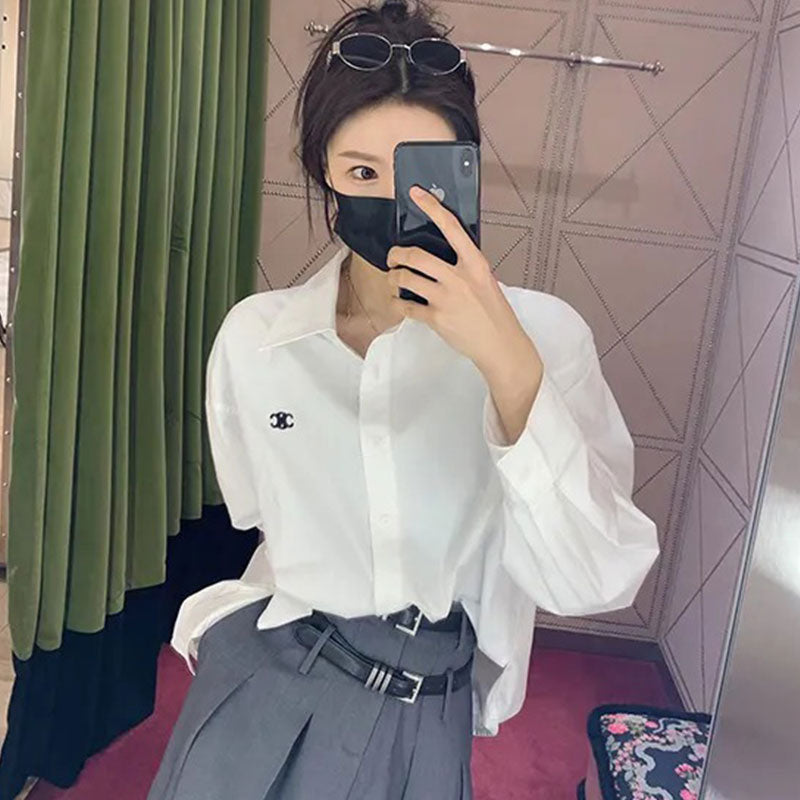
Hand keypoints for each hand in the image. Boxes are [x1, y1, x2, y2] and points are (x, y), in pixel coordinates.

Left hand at [386, 185, 542, 380]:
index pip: (451, 228)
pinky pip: (406, 306)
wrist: (500, 344)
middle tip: (393, 258)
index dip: (432, 208)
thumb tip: (441, 255)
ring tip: (394, 280)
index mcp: (475, 264)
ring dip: (393, 278)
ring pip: (406, 279)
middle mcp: (459, 277)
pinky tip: (399, 303)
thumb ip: (465, 267)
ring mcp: (446, 298)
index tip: (417, 194)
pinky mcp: (437, 318)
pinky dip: (398, 304)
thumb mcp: (486, 281)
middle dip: (396, 255)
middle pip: (416, 255)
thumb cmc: (494, 314)